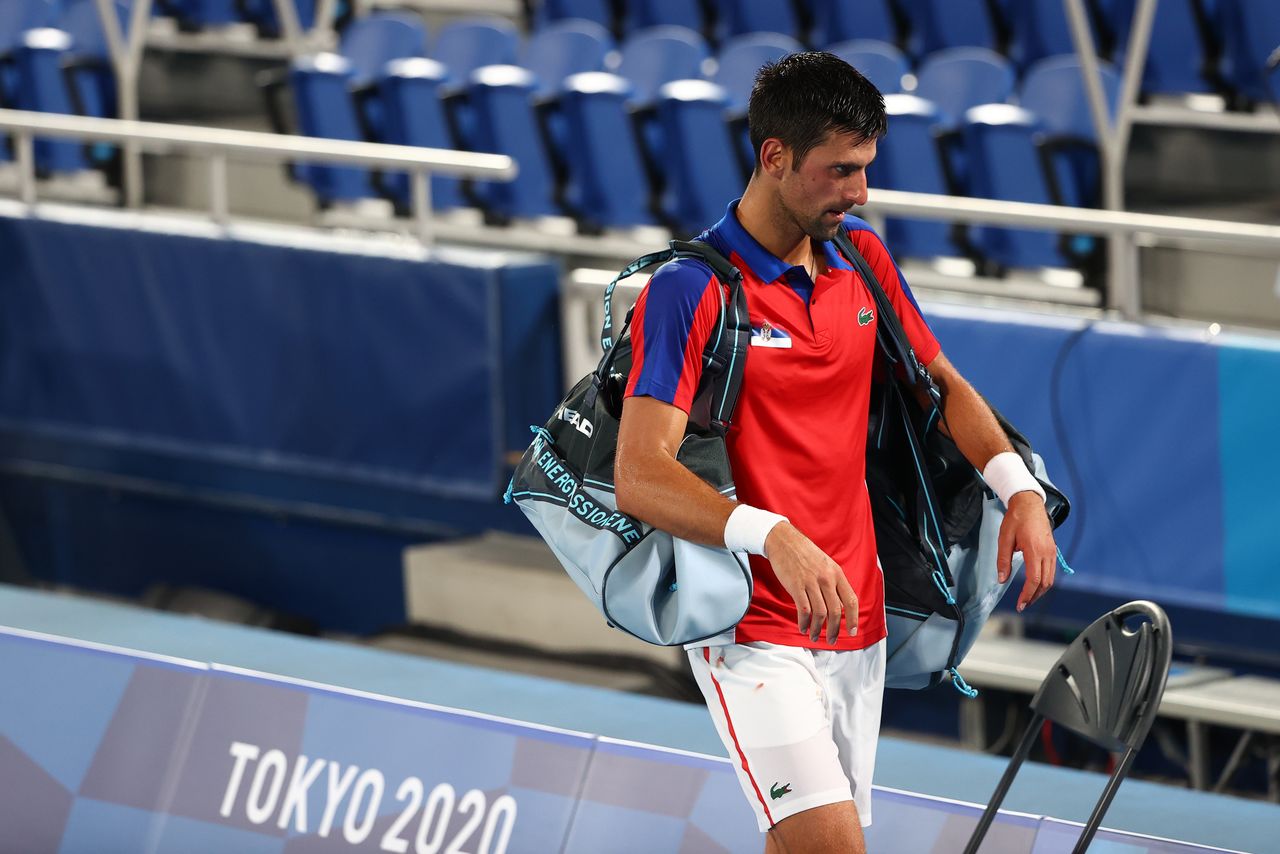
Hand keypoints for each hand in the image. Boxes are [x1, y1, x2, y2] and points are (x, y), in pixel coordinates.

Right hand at [764, 522, 857, 642]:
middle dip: (834, 630)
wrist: (783, 540)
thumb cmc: (804, 552)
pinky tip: (803, 627)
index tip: (852, 631)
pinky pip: (803, 610)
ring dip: (817, 629)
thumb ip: (833, 583)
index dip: (853, 619)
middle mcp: (826, 578)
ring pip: (820, 613)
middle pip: (835, 611)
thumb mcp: (825, 564)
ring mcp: (811, 582)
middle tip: (831, 640)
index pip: (850, 600)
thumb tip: (838, 605)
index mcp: (836, 573)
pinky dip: (804, 622)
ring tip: (814, 637)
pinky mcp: (796, 586)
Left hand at [997, 492, 1057, 611]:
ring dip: (1040, 591)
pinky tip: (1035, 585)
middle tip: (1023, 605)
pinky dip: (1044, 581)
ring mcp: (1052, 551)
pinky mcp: (1053, 550)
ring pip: (1050, 578)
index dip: (1027, 595)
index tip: (1020, 605)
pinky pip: (1051, 571)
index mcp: (1034, 550)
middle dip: (1034, 597)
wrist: (1029, 503)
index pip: (1034, 580)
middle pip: (1045, 583)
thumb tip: (1002, 580)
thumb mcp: (1004, 539)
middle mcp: (1047, 553)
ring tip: (1028, 598)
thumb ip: (1003, 560)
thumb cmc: (1015, 519)